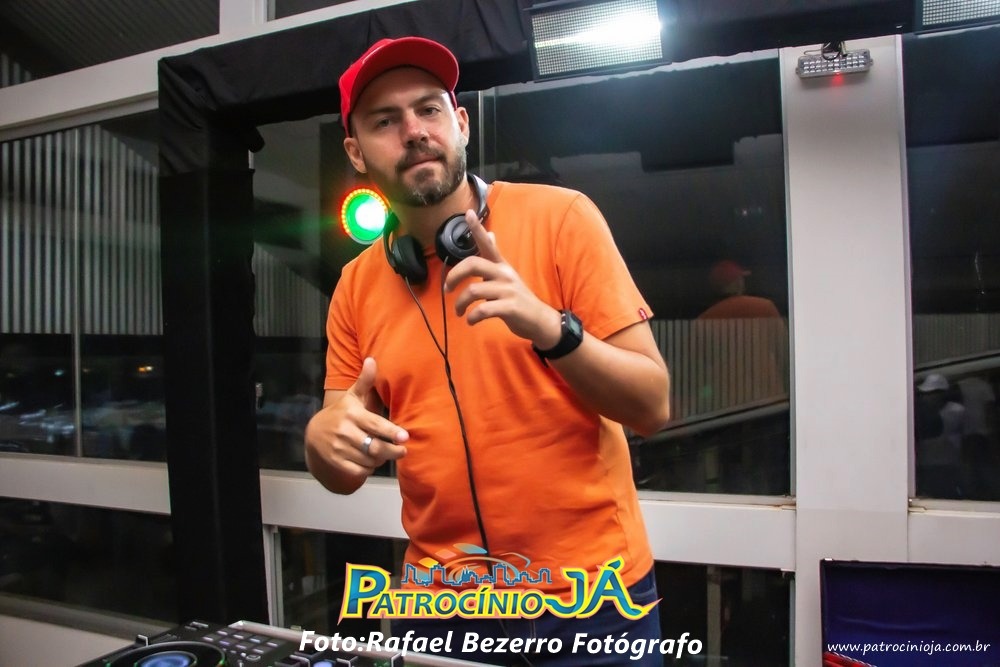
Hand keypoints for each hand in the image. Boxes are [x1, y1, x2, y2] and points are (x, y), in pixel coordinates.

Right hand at [304, 357, 407, 492]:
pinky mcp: (336, 462)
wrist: (314, 433)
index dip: (391, 432)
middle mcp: (345, 432)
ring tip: (384, 453)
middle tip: (403, 450)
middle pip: (375, 447)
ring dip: (380, 459)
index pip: (375, 424)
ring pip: (369, 461)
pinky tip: (370, 462)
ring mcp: (339, 449)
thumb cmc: (342, 413)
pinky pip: (359, 471)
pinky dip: (368, 469)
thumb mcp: (352, 396)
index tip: (405, 437)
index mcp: (352, 414)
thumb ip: (365, 381)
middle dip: (393, 451)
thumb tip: (372, 360)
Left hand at [444, 210, 561, 347]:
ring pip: (474, 290)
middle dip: (454, 276)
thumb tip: (489, 233)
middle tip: (447, 289)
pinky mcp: (510, 307)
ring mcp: (507, 290)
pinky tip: (470, 320)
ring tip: (459, 312)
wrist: (539, 320)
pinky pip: (483, 310)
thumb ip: (494, 258)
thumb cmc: (517, 298)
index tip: (467, 213)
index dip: (477, 229)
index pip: (488, 244)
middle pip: (473, 264)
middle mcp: (504, 274)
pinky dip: (472, 317)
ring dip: (460, 303)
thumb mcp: (506, 275)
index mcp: (501, 266)